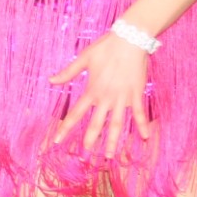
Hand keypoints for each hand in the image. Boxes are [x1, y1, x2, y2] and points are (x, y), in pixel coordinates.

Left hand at [50, 31, 153, 159]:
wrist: (130, 39)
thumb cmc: (106, 47)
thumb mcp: (83, 58)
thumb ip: (67, 72)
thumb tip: (50, 81)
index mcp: (91, 90)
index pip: (76, 113)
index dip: (65, 127)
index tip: (57, 140)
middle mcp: (106, 98)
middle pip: (96, 123)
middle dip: (90, 140)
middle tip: (85, 155)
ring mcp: (122, 97)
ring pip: (117, 123)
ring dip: (113, 140)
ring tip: (110, 156)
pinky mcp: (136, 93)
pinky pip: (139, 112)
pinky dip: (143, 124)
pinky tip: (146, 137)